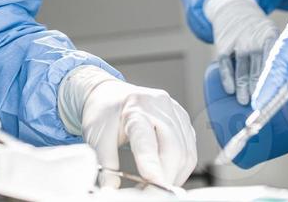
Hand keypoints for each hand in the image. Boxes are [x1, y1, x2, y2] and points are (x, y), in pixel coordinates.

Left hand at [65, 69, 196, 189]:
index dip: (151, 164)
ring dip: (174, 176)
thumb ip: (106, 164)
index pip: (147, 139)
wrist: (110, 94)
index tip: (152, 184)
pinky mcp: (183, 120)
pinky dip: (180, 169)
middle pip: (173, 149)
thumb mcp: (97, 137)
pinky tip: (165, 175)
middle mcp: (160, 105)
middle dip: (164, 177)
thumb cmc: (105, 112)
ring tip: (154, 186)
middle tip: (149, 193)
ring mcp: (175, 111)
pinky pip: (190, 151)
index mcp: (136, 106)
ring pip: (186, 153)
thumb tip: (111, 189)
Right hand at [204, 0, 280, 105]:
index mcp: (271, 35)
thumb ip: (276, 54)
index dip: (276, 80)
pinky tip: (231, 90)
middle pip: (258, 69)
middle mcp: (253, 38)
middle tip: (262, 105)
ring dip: (244, 88)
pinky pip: (225, 65)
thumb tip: (286, 85)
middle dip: (260, 89)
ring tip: (245, 102)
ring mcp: (237, 41)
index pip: (275, 61)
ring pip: (242, 69)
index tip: (278, 97)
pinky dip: (228, 79)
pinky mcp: (223, 44)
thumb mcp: (270, 33)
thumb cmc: (257, 30)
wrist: (234, 8)